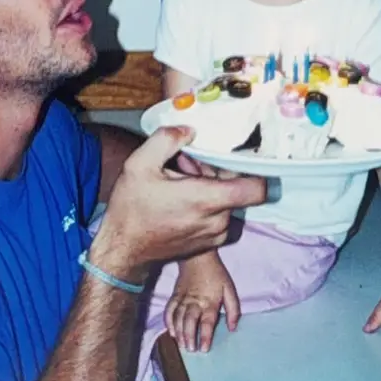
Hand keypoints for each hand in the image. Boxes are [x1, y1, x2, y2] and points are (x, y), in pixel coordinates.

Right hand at [91, 126, 265, 282]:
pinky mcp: (209, 243)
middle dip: (214, 172)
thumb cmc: (130, 209)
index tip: (233, 156)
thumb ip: (167, 139)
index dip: (252, 169)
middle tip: (185, 166)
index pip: (256, 189)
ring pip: (225, 201)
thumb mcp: (139, 164)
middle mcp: (218, 221)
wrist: (123, 250)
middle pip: (234, 187)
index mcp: (207, 201)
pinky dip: (205, 203)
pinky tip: (179, 198)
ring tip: (178, 182)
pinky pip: (217, 215)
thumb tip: (189, 130)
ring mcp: (215, 235)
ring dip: (208, 187)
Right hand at [165, 251, 239, 352]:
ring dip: (179, 332)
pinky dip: (168, 321)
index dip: (205, 336)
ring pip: (178, 317)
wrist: (198, 257)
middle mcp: (195, 301)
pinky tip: (171, 332)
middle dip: (189, 336)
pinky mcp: (175, 295)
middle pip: (189, 321)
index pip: (207, 321)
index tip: (204, 349)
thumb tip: (232, 328)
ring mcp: (183, 298)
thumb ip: (233, 309)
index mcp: (210, 301)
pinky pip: (169, 309)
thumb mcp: (229, 289)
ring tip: (181, 345)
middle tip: (190, 350)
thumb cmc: (216, 273)